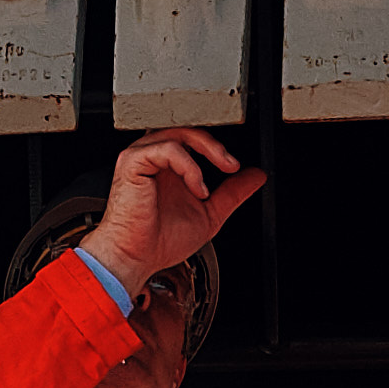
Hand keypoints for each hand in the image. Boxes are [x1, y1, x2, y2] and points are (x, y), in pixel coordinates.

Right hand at [84, 131, 264, 291]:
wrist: (136, 258)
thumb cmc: (159, 241)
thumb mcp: (208, 214)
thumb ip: (231, 193)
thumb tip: (256, 176)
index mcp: (168, 166)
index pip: (194, 139)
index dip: (216, 147)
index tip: (235, 167)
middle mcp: (153, 157)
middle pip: (187, 129)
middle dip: (215, 145)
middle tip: (232, 165)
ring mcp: (141, 156)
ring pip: (178, 133)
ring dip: (206, 150)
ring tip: (214, 178)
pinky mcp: (132, 162)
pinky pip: (167, 148)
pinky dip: (189, 166)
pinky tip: (197, 188)